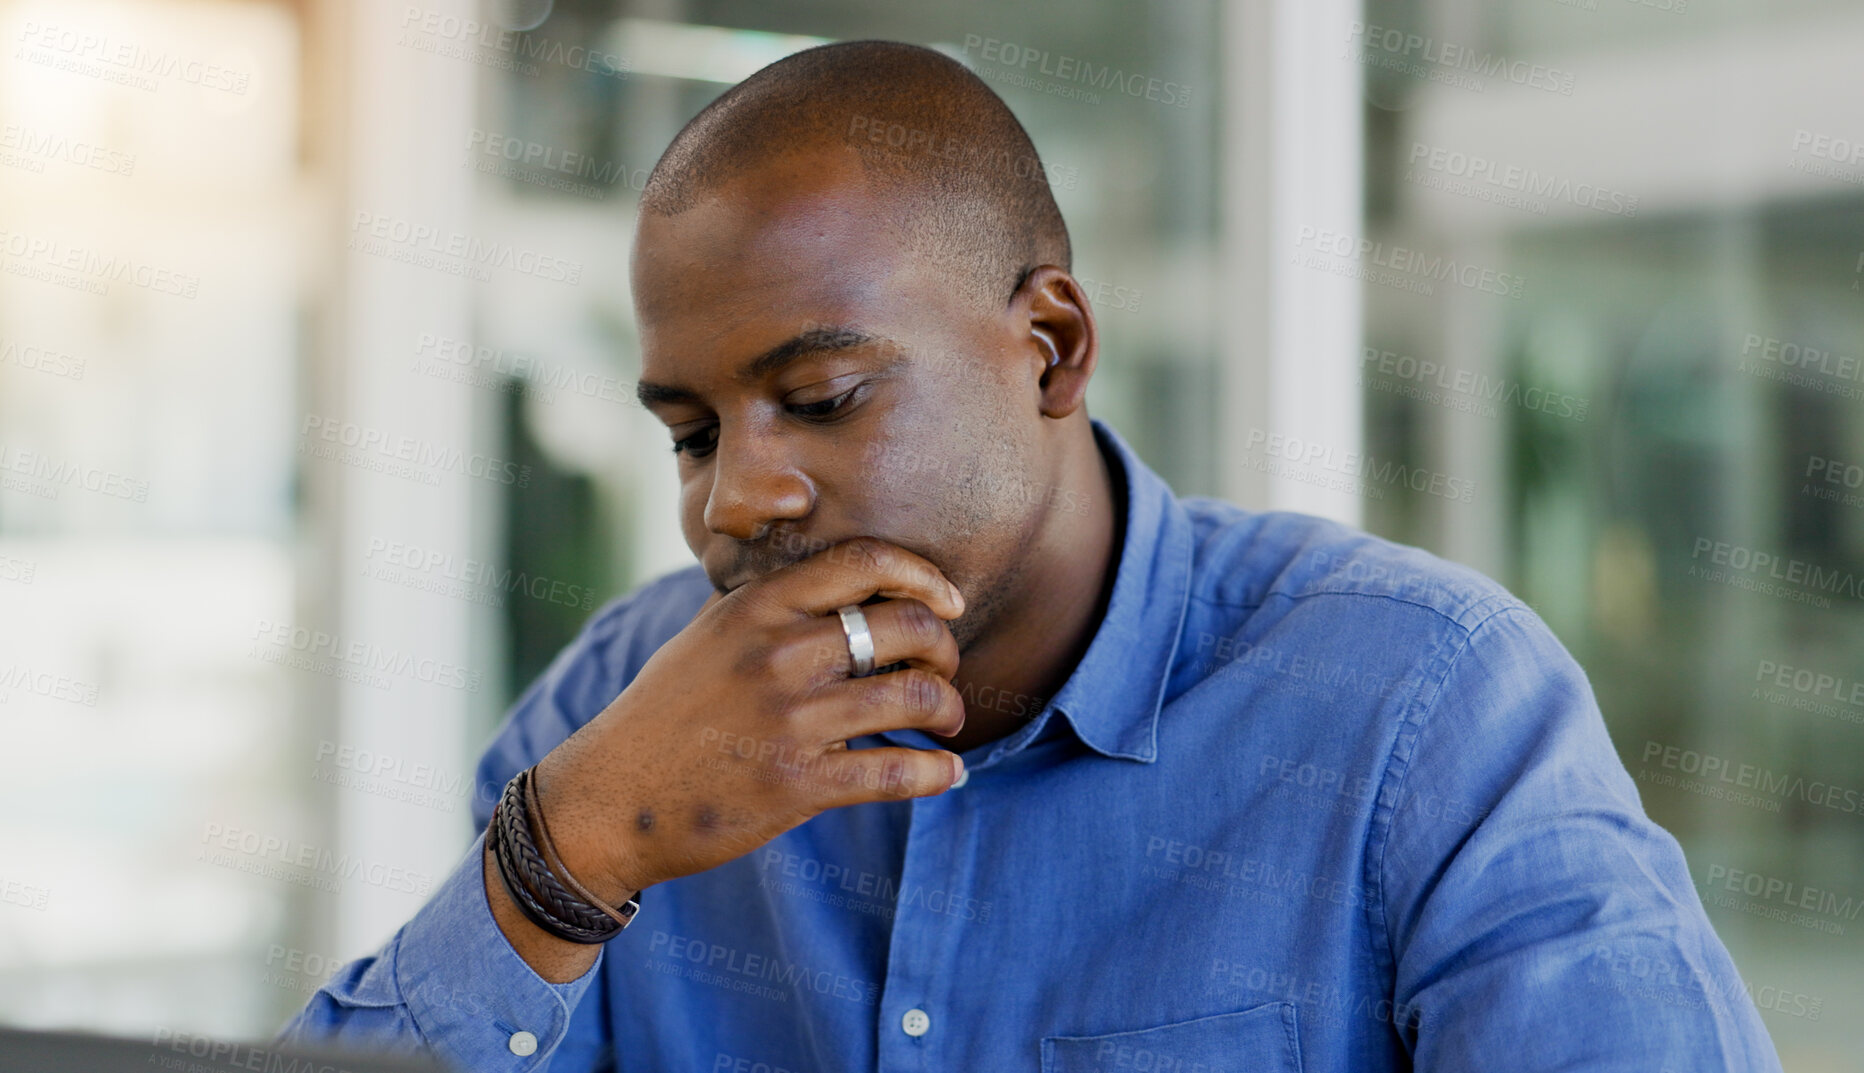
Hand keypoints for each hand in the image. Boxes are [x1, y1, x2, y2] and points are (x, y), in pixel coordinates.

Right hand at [531, 537, 967, 905]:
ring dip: (950, 710)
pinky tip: (946, 772)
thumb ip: (772, 606)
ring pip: (916, 697)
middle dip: (945, 650)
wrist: (609, 797)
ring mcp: (791, 719)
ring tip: (947, 722)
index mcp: (759, 606)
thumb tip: (846, 587)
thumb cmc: (666, 712)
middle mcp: (780, 653)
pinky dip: (936, 772)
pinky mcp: (797, 784)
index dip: (925, 577)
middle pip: (909, 626)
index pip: (868, 561)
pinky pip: (896, 772)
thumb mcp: (710, 634)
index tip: (946, 603)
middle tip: (943, 674)